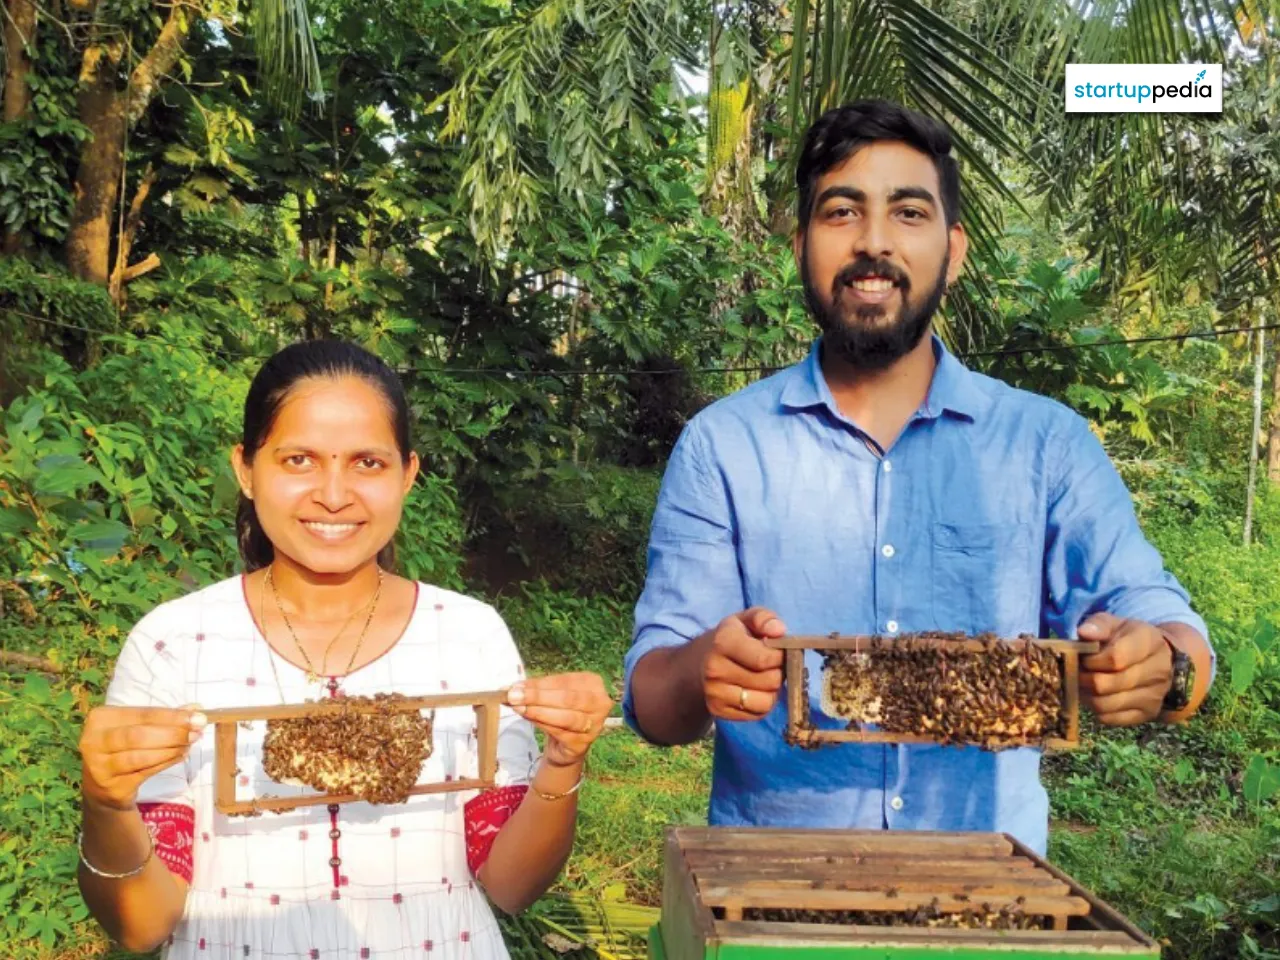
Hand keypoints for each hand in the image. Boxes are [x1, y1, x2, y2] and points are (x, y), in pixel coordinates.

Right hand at [80, 705, 206, 810]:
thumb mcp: (137, 726)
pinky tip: (180, 755)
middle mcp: (94, 742)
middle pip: (139, 736)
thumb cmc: (123, 747)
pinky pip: (144, 773)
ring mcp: (100, 767)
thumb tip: (196, 709)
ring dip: (171, 749)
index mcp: (100, 719)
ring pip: (141, 757)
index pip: (142, 714)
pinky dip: (166, 763)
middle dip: (173, 733)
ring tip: (189, 744)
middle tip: (197, 732)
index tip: (198, 717)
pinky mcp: (112, 787)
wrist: (102, 786)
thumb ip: (165, 718)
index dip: (172, 716)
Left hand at [506, 673, 613, 766]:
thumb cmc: (560, 710)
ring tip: (518, 707)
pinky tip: (528, 717)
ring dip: (538, 711)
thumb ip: (537, 689)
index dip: (540, 684)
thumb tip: (514, 687)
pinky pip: (560, 732)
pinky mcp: (582, 743)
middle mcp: (600, 703)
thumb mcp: (551, 694)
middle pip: (567, 698)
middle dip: (538, 696)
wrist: (565, 744)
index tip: (517, 685)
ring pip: (565, 717)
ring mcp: (594, 725)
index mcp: (593, 684)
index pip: (565, 681)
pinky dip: (541, 724)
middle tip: (514, 696)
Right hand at [700, 607, 786, 721]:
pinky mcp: (718, 710)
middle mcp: (714, 669)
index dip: (780, 656)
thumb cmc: (733, 637)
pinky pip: (758, 714)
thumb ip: (764, 618)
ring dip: (772, 691)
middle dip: (778, 672)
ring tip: (764, 678)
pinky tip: (755, 690)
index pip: (765, 659)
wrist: (701, 661)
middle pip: (769, 681)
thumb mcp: (746, 619)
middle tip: (771, 665)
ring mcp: (714, 692)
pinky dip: (763, 703)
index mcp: (722, 642)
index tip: (777, 651)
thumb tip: (779, 631)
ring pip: (766, 701)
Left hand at [1078, 613, 1172, 725]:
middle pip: (1105, 684)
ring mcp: (1154, 696)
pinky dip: (1095, 709)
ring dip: (1086, 695)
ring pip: (1104, 704)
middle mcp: (1158, 671)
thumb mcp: (1116, 624)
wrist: (1163, 660)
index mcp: (1149, 642)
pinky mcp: (1147, 715)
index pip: (1115, 657)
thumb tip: (1084, 633)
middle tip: (1077, 671)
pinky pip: (1110, 719)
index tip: (1084, 656)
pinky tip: (1096, 695)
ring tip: (1084, 683)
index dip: (1091, 659)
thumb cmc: (1130, 639)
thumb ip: (1099, 625)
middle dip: (1083, 678)